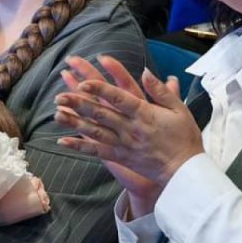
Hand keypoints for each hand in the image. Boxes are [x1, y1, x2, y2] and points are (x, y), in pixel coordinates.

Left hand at [55, 54, 203, 218]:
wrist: (185, 171)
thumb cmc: (184, 137)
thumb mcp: (179, 109)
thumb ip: (161, 91)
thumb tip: (145, 71)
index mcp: (145, 114)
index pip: (119, 98)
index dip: (100, 90)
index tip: (83, 82)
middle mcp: (130, 128)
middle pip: (100, 113)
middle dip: (79, 104)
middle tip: (59, 95)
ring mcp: (124, 144)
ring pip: (94, 131)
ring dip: (74, 122)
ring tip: (56, 113)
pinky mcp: (120, 157)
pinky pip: (97, 151)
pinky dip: (79, 146)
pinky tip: (62, 140)